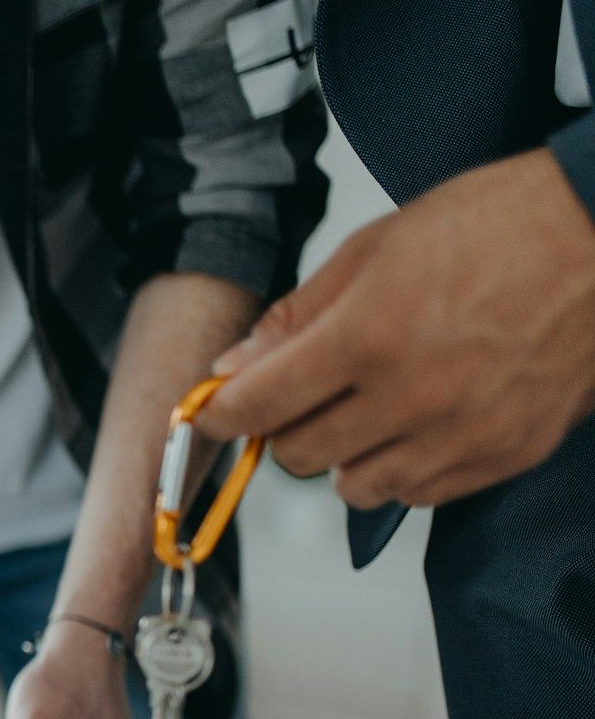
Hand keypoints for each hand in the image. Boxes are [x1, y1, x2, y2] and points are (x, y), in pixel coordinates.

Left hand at [198, 148, 594, 508]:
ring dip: (342, 456)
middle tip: (302, 394)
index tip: (213, 409)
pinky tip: (414, 425)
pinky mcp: (505, 456)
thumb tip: (233, 366)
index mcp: (368, 335)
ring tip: (364, 409)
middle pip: (298, 454)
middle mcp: (412, 397)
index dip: (221, 413)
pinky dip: (400, 469)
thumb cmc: (499, 224)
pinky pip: (419, 495)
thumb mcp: (377, 245)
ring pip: (355, 487)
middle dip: (284, 427)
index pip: (257, 405)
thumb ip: (298, 315)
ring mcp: (462, 434)